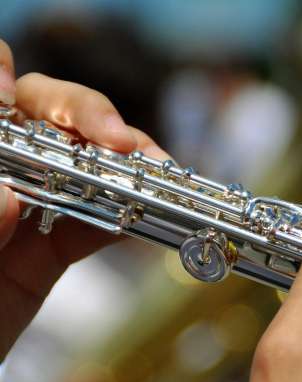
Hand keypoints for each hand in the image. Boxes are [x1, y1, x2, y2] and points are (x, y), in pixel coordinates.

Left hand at [0, 39, 169, 358]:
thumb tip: (8, 192)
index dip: (4, 80)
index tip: (19, 101)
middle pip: (43, 113)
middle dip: (85, 117)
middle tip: (118, 143)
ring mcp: (24, 210)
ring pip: (83, 164)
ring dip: (125, 164)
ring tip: (155, 174)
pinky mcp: (52, 249)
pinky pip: (98, 221)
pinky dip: (129, 215)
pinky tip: (150, 215)